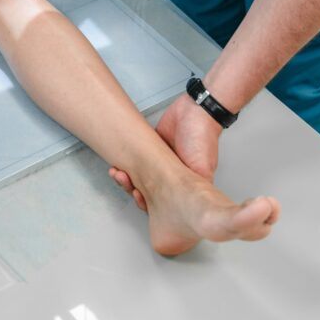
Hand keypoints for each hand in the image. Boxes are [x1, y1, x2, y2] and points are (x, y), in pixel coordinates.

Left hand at [109, 94, 222, 210]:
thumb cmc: (202, 138)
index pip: (161, 204)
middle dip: (133, 190)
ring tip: (117, 174)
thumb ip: (194, 187)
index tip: (138, 198)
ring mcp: (158, 163)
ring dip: (126, 179)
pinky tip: (117, 165)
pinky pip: (134, 160)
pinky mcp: (150, 148)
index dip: (147, 205)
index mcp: (183, 186)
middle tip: (126, 183)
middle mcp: (170, 177)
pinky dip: (125, 164)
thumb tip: (185, 209)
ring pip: (138, 178)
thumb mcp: (202, 167)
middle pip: (146, 192)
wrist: (195, 110)